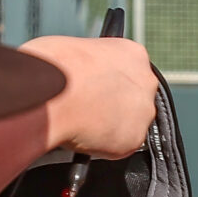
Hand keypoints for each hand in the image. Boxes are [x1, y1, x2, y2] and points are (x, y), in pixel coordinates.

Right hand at [22, 34, 159, 157]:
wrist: (51, 91)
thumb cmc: (55, 66)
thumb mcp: (77, 50)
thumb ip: (91, 66)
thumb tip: (83, 78)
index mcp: (133, 55)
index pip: (128, 71)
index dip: (109, 81)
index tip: (96, 88)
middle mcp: (146, 82)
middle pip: (133, 98)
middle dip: (113, 105)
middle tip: (90, 110)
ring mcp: (143, 112)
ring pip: (128, 124)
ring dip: (109, 126)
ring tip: (81, 123)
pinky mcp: (134, 139)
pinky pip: (119, 146)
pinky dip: (103, 146)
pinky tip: (83, 135)